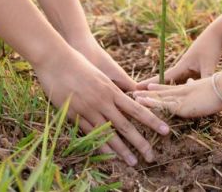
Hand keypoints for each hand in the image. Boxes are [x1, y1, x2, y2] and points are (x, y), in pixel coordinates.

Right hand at [33, 46, 169, 165]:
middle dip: (140, 142)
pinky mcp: (73, 114)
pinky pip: (88, 133)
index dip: (152, 121)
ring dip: (121, 150)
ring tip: (133, 162)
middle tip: (151, 156)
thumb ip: (117, 85)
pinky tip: (108, 155)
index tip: (165, 131)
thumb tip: (134, 93)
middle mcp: (102, 101)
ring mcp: (87, 109)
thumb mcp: (103, 73)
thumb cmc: (81, 61)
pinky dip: (100, 145)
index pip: (136, 109)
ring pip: (108, 134)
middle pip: (125, 126)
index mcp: (111, 90)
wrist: (56, 58)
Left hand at [133, 76, 221, 118]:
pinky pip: (164, 105)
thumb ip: (200, 87)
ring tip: (134, 95)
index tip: (149, 89)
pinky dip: (153, 104)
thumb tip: (194, 83)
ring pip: (160, 97)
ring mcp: (182, 98)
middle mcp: (183, 92)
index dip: (159, 89)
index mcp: (190, 89)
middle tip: (136, 92)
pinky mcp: (182, 105)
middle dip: (149, 93)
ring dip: (147, 98)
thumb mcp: (211, 88)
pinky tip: (143, 102)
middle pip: (162, 91)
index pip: (171, 89)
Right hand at [139, 29, 221, 86]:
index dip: (149, 84)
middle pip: (163, 81)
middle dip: (150, 88)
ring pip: (172, 82)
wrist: (216, 35)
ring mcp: (186, 68)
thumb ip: (204, 78)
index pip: (162, 78)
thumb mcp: (208, 65)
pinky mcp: (193, 68)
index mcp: (181, 66)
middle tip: (136, 94)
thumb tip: (203, 91)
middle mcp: (181, 68)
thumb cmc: (211, 48)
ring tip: (150, 95)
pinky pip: (182, 80)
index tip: (135, 88)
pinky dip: (176, 86)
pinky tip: (173, 91)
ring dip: (162, 88)